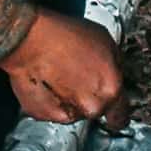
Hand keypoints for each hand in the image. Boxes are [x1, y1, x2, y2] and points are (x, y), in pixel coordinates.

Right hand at [0, 8, 125, 127]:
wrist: (29, 39)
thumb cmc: (63, 35)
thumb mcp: (105, 41)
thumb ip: (115, 66)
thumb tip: (114, 73)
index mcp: (110, 90)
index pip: (121, 116)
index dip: (118, 112)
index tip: (115, 110)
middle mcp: (90, 107)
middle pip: (96, 111)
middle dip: (90, 97)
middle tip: (78, 75)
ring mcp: (66, 114)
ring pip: (74, 113)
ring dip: (70, 99)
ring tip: (59, 75)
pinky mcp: (43, 114)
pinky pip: (52, 112)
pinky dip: (51, 101)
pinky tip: (47, 82)